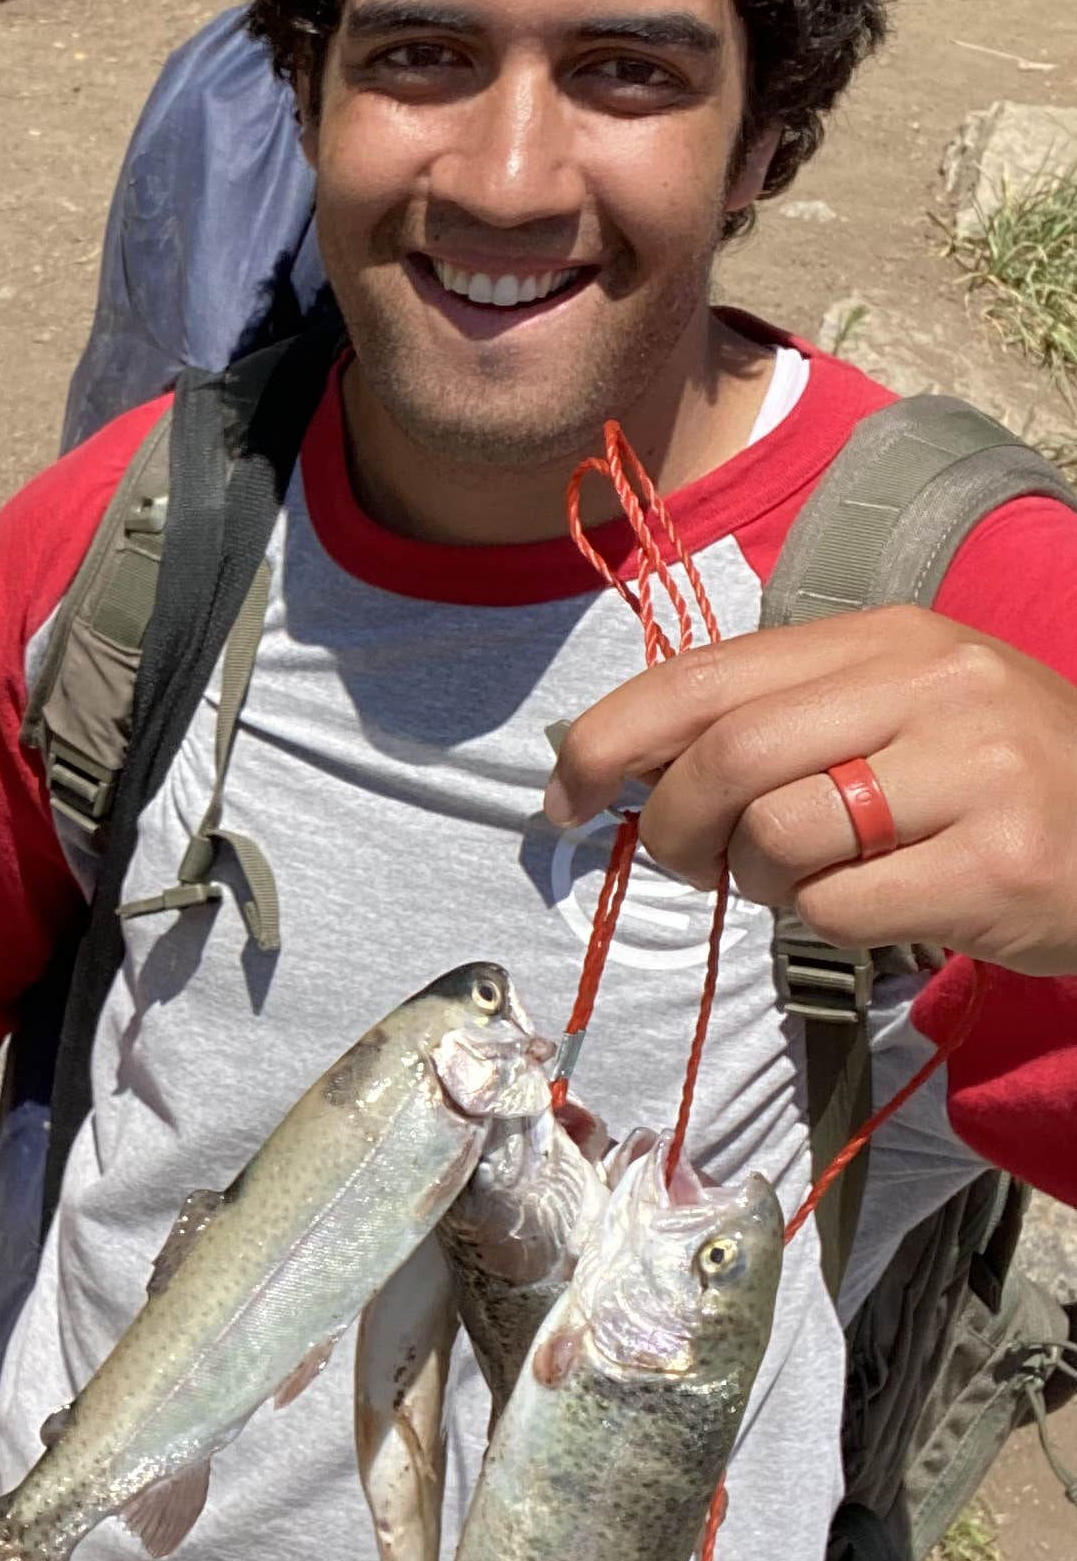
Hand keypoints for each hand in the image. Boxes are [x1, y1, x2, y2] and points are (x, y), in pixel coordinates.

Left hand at [546, 606, 1076, 974]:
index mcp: (886, 638)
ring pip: (776, 836)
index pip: (704, 674)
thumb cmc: (999, 783)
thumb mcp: (895, 714)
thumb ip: (775, 722)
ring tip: (807, 879)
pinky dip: (824, 922)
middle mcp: (929, 686)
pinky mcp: (996, 866)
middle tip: (684, 861)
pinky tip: (876, 906)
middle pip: (726, 758)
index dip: (609, 738)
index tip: (560, 794)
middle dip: (669, 826)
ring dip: (756, 881)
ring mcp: (972, 773)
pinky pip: (839, 908)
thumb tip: (619, 766)